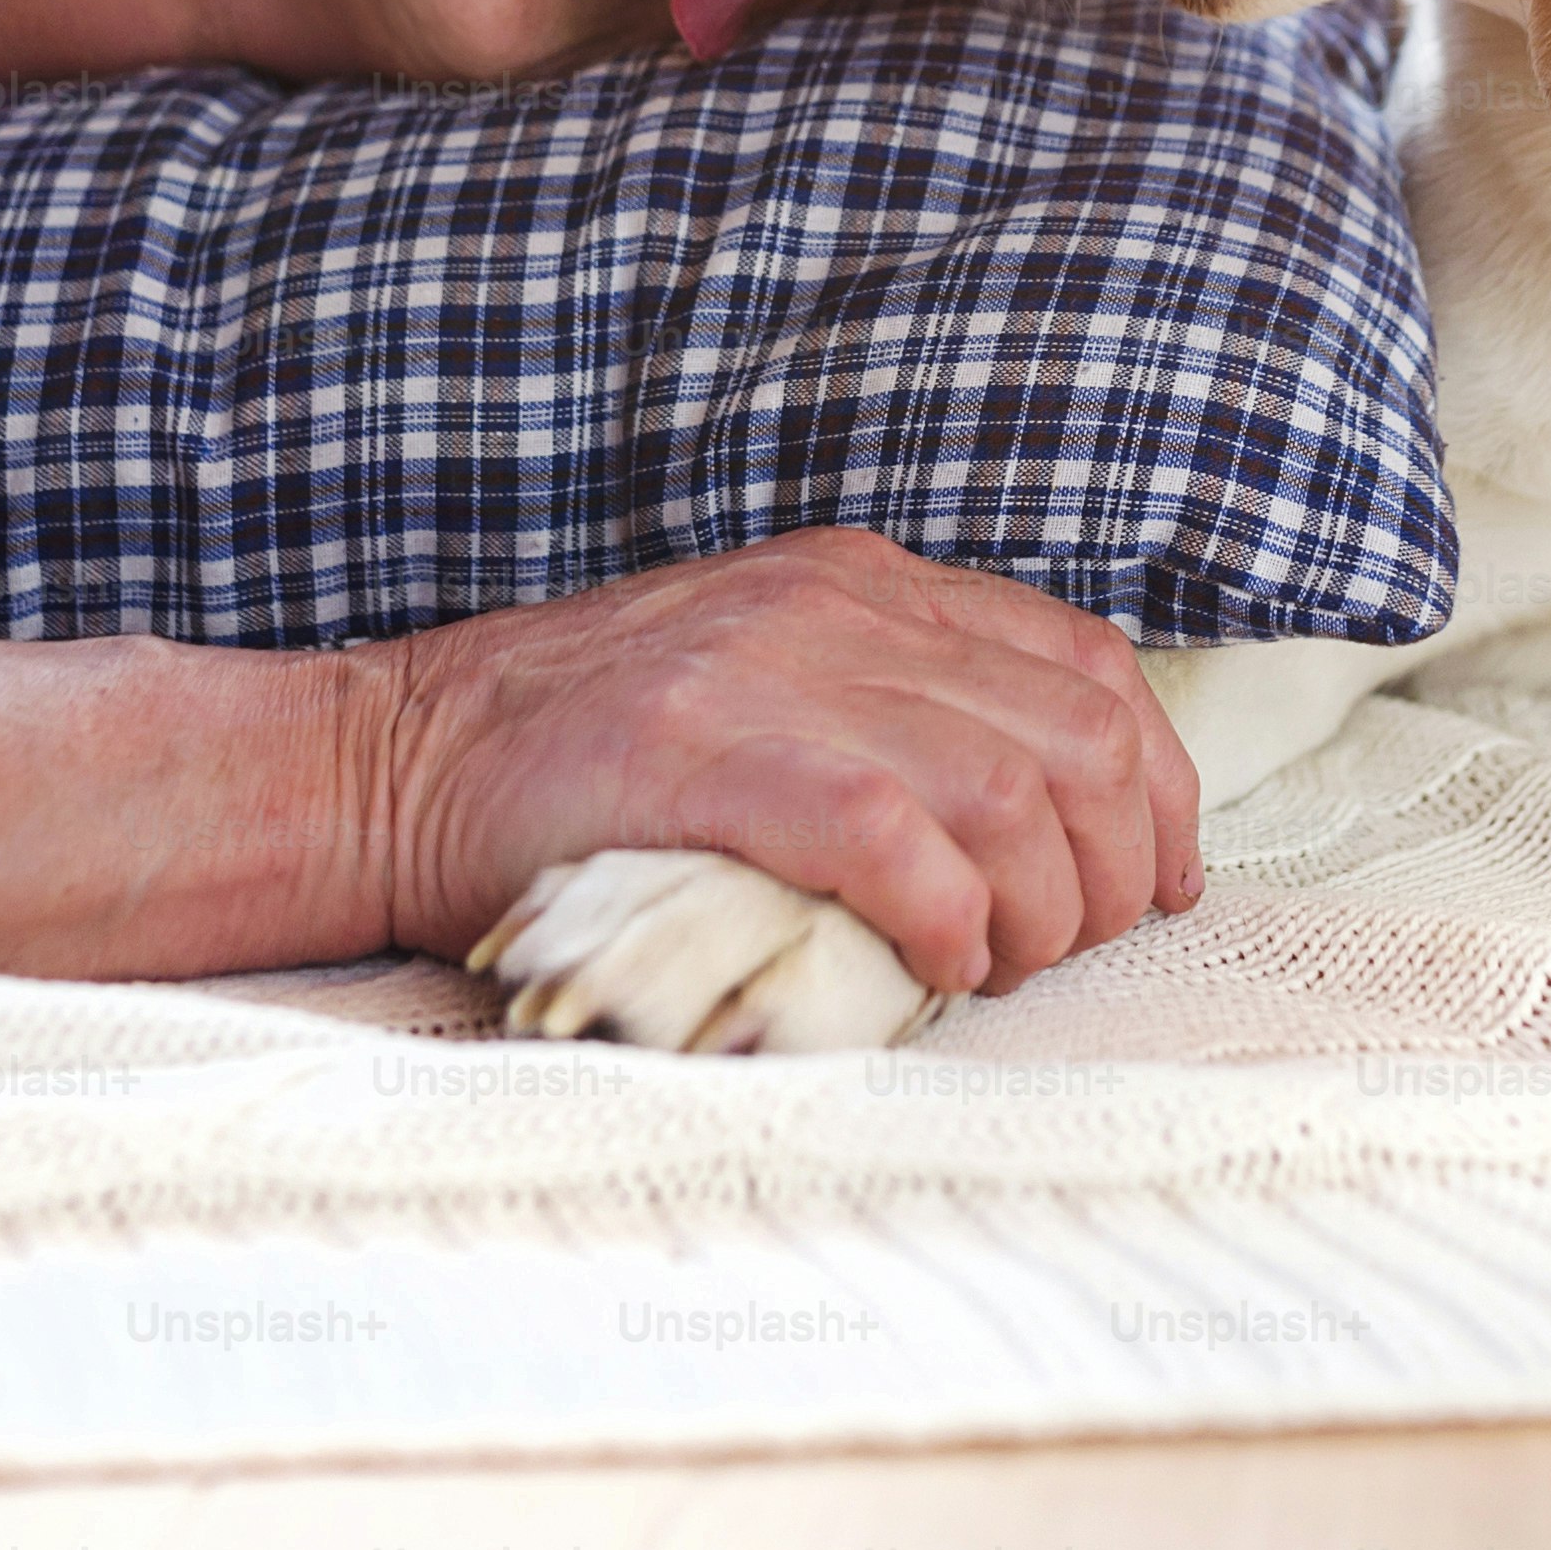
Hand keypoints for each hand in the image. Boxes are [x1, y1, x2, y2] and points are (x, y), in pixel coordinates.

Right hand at [364, 528, 1201, 995]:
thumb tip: (1043, 824)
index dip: (1158, 783)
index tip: (1156, 878)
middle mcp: (836, 605)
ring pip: (1009, 791)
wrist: (392, 760)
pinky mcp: (706, 754)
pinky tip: (936, 965)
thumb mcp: (761, 684)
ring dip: (1041, 909)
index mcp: (861, 581)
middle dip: (1116, 866)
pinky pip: (894, 836)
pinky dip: (948, 917)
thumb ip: (884, 713)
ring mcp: (770, 671)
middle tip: (1067, 949)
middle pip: (1080, 735)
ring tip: (996, 967)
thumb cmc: (582, 762)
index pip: (1088, 663)